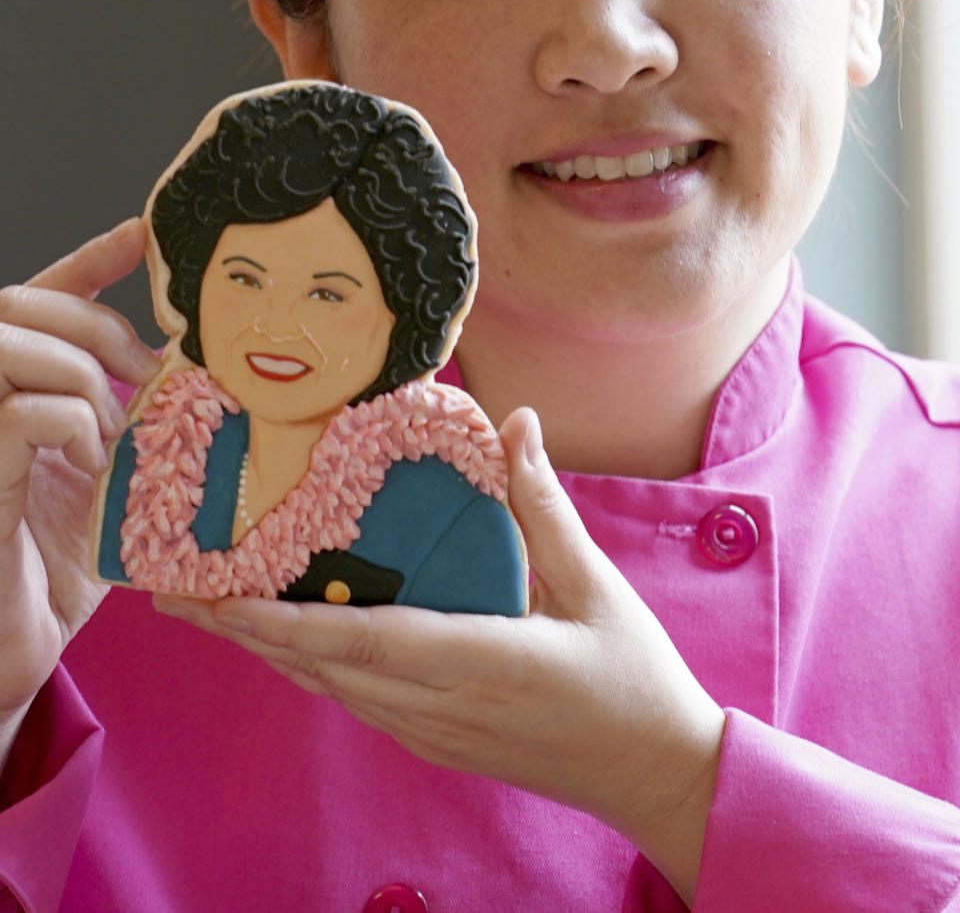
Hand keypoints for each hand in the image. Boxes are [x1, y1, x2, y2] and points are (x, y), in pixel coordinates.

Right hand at [0, 220, 161, 744]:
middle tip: (142, 367)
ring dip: (77, 373)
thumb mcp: (106, 482)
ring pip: (8, 343)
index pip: (39, 301)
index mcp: (13, 395)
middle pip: (14, 303)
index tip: (143, 232)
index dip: (88, 260)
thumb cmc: (53, 573)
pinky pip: (17, 413)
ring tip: (108, 431)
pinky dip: (69, 426)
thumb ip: (128, 426)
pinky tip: (88, 465)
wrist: (9, 657)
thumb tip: (187, 382)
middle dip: (90, 320)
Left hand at [155, 407, 724, 904]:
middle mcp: (443, 707)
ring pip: (332, 690)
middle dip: (245, 631)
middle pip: (325, 669)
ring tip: (211, 608)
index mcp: (485, 663)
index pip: (367, 642)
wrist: (655, 774)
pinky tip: (285, 637)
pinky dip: (310, 665)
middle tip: (176, 590)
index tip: (221, 597)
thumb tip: (516, 421)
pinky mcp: (436, 742)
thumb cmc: (633, 676)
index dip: (288, 621)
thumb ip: (543, 504)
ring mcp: (435, 734)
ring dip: (268, 649)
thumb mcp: (596, 584)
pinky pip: (356, 701)